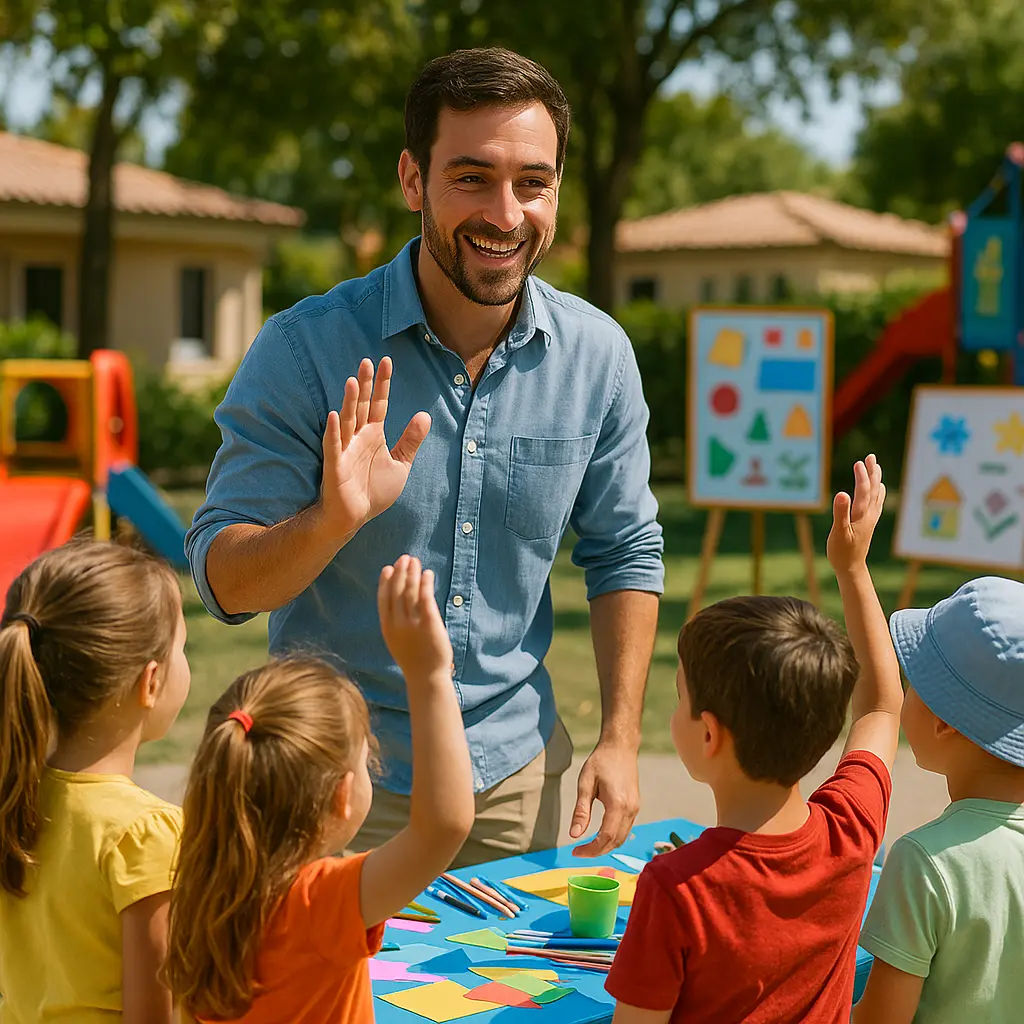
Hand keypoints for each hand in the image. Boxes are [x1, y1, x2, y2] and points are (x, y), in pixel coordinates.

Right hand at [319, 358, 430, 540]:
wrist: (355, 517)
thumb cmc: (374, 491)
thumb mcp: (401, 464)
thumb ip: (411, 441)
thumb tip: (425, 415)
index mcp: (374, 435)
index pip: (379, 404)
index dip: (383, 384)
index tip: (385, 361)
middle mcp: (358, 438)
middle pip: (361, 406)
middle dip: (365, 384)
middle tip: (366, 361)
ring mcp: (345, 450)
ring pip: (347, 421)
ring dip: (349, 402)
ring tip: (353, 381)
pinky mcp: (335, 466)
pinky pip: (334, 446)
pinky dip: (334, 431)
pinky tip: (334, 415)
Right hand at [378, 555, 453, 683]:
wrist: (426, 677)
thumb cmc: (413, 659)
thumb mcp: (397, 640)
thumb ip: (395, 622)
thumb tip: (397, 603)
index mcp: (387, 627)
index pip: (383, 599)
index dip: (385, 582)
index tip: (387, 568)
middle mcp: (398, 623)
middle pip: (397, 592)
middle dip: (400, 573)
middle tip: (404, 558)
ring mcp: (413, 623)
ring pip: (411, 592)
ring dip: (412, 574)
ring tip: (415, 562)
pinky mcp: (429, 623)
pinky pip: (425, 599)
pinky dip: (426, 584)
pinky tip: (428, 574)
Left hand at [569, 742, 639, 857]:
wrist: (621, 747)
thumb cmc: (601, 761)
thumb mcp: (585, 784)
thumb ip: (581, 811)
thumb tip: (574, 835)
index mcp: (617, 804)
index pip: (605, 838)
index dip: (590, 850)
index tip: (575, 852)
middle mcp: (630, 809)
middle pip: (615, 842)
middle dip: (597, 851)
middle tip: (578, 851)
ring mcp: (635, 808)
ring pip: (622, 838)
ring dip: (605, 846)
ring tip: (587, 846)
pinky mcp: (636, 806)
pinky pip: (625, 829)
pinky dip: (613, 837)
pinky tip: (599, 835)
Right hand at [827, 454, 885, 573]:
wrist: (851, 568)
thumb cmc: (842, 551)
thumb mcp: (838, 533)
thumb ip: (840, 512)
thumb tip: (842, 493)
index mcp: (861, 515)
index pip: (863, 491)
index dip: (861, 476)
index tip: (858, 463)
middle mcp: (869, 515)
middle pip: (873, 490)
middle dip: (872, 473)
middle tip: (871, 457)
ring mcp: (870, 519)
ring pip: (877, 495)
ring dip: (876, 480)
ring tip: (876, 467)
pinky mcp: (869, 523)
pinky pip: (877, 503)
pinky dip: (878, 492)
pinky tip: (879, 489)